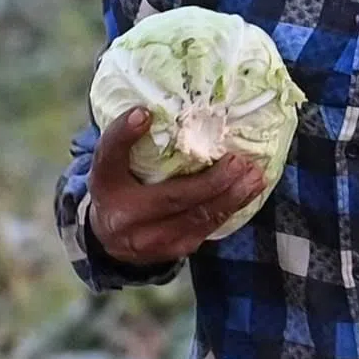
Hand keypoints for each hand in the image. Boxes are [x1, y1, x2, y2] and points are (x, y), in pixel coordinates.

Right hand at [83, 107, 267, 268]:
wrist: (110, 239)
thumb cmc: (119, 187)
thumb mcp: (114, 162)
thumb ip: (128, 140)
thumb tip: (152, 108)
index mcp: (105, 184)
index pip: (110, 156)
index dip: (125, 134)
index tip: (142, 114)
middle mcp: (124, 216)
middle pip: (173, 197)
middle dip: (212, 181)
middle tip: (238, 162)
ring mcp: (150, 240)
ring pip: (197, 217)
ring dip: (231, 196)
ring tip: (253, 176)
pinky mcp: (172, 250)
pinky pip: (207, 228)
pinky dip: (230, 208)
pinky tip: (248, 192)